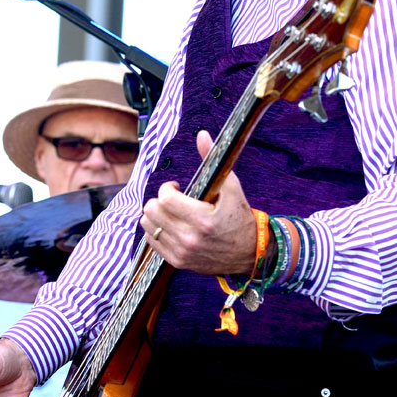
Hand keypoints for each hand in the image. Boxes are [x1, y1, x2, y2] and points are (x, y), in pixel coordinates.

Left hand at [141, 130, 256, 275]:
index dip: (168, 188)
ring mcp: (182, 252)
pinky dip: (156, 229)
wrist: (249, 253)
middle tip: (174, 199)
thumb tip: (201, 134)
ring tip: (171, 212)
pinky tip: (170, 225)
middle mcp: (189, 238)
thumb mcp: (232, 187)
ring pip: (147, 225)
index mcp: (203, 219)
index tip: (178, 187)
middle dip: (160, 200)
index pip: (165, 198)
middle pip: (152, 211)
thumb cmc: (240, 217)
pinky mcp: (177, 262)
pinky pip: (151, 241)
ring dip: (156, 214)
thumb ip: (213, 159)